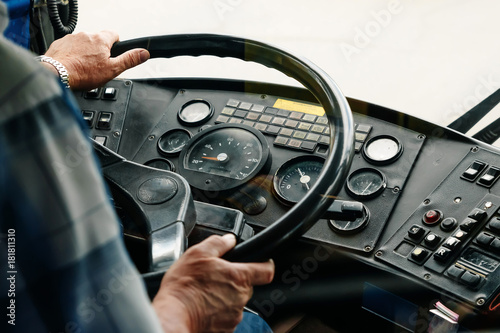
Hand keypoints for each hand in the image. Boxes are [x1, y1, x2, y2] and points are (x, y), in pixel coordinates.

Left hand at [43, 30, 149, 89]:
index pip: (114, 35)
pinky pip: (70, 47)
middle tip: (98, 66)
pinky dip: (72, 54)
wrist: (57, 74)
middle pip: (98, 40)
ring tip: (84, 68)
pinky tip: (72, 65)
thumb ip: (129, 60)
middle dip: (100, 51)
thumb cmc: (83, 73)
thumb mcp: (112, 69)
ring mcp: (71, 38)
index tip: (113, 54)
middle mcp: (86, 34)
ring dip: (85, 52)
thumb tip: (144, 53)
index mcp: (101, 39)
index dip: (116, 45)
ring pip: (83, 43)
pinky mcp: (60, 43)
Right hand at [152, 234, 274, 332]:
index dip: (266, 264)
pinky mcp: (225, 329)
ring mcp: (233, 315)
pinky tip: (203, 306)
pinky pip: (225, 316)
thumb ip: (218, 243)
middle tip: (215, 277)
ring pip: (235, 301)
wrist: (172, 316)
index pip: (267, 270)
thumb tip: (229, 240)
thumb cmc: (184, 287)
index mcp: (239, 276)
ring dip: (224, 296)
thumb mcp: (197, 254)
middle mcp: (240, 297)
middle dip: (234, 280)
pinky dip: (217, 311)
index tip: (262, 262)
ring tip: (204, 292)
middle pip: (247, 285)